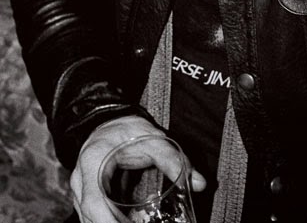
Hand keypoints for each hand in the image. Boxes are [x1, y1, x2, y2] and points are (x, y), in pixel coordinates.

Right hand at [70, 114, 205, 221]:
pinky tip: (126, 222)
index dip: (107, 222)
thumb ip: (174, 161)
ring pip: (89, 220)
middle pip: (90, 217)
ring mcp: (79, 190)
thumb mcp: (153, 140)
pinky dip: (108, 222)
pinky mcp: (84, 197)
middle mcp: (80, 179)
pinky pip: (93, 217)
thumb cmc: (130, 130)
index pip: (94, 202)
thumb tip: (200, 183)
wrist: (110, 122)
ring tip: (137, 222)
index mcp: (94, 161)